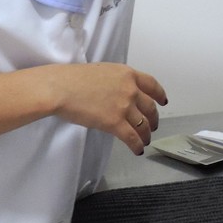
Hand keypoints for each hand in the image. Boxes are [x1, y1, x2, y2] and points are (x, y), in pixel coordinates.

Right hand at [43, 62, 168, 154]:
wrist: (60, 88)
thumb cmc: (72, 79)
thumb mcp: (102, 72)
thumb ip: (115, 82)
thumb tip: (117, 94)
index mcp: (127, 74)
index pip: (151, 84)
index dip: (159, 94)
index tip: (163, 101)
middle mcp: (130, 89)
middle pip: (150, 107)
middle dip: (153, 119)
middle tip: (152, 126)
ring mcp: (124, 106)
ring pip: (143, 124)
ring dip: (145, 134)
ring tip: (144, 141)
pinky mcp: (115, 123)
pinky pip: (132, 137)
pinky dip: (137, 145)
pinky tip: (138, 150)